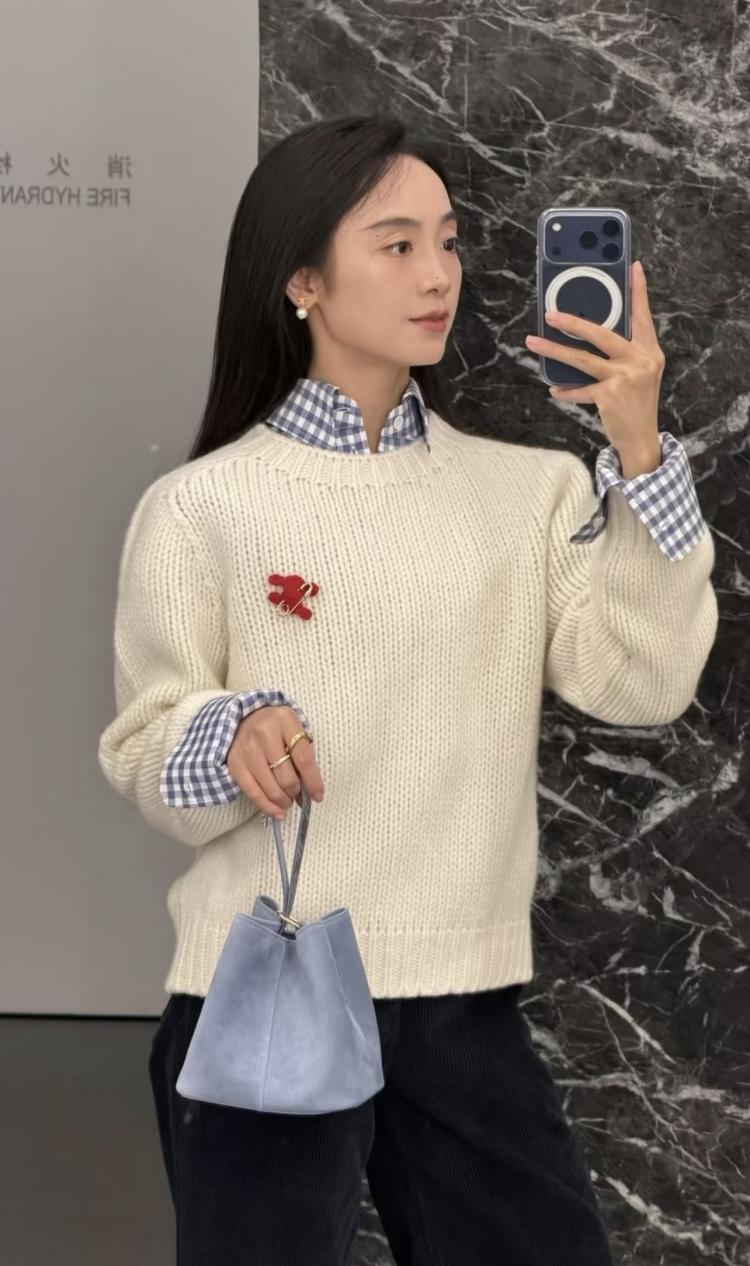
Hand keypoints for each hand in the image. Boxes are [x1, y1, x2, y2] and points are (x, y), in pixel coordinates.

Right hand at [226, 705, 324, 818]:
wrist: (244, 718)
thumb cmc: (277, 727)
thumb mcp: (294, 730)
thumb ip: (302, 755)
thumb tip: (309, 791)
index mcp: (285, 721)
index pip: (304, 758)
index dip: (313, 782)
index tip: (318, 797)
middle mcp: (264, 734)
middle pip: (286, 776)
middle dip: (296, 792)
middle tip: (298, 795)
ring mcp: (247, 750)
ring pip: (270, 788)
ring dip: (283, 801)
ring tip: (288, 801)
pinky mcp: (235, 764)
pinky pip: (253, 793)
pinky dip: (267, 807)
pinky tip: (277, 813)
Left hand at [525, 261, 664, 464]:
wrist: (642, 440)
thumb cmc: (636, 404)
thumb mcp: (639, 374)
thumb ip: (624, 354)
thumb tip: (591, 335)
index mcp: (649, 351)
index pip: (643, 316)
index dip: (638, 291)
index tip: (634, 267)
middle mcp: (640, 360)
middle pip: (601, 333)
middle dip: (573, 322)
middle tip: (550, 314)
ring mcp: (625, 377)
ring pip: (582, 359)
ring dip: (554, 350)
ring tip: (533, 343)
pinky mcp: (610, 395)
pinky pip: (580, 390)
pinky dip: (566, 391)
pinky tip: (555, 390)